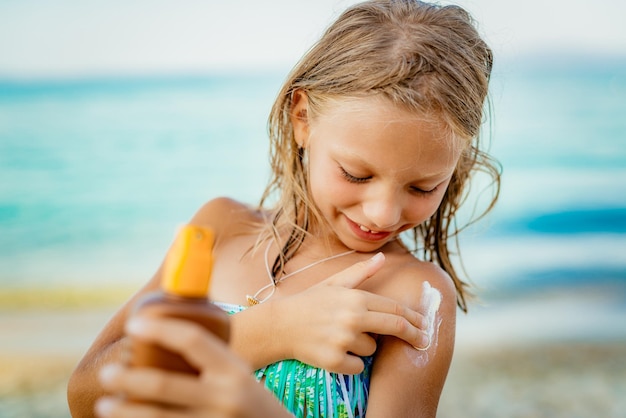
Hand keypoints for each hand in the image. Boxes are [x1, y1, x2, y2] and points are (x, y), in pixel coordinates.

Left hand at [95, 317, 291, 417]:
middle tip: (107, 373)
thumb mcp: (238, 375)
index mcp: (233, 371)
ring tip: (105, 404)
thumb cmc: (248, 401)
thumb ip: (210, 358)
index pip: (192, 340)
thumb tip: (168, 326)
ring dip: (124, 410)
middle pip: (164, 386)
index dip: (160, 329)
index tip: (133, 325)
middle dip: (128, 379)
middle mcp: (224, 398)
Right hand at [272, 252, 428, 374]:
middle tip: (423, 341)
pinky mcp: (334, 360)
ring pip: (372, 349)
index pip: (395, 309)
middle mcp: (352, 318)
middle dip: (413, 335)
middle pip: (395, 327)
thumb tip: (382, 257)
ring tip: (342, 337)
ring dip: (364, 347)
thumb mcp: (334, 283)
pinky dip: (350, 362)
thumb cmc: (309, 302)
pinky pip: (358, 366)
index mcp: (355, 298)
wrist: (279, 325)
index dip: (414, 318)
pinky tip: (335, 351)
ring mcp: (343, 340)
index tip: (425, 324)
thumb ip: (361, 272)